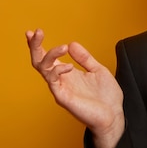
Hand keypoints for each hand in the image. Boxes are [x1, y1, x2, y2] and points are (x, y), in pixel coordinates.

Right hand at [26, 29, 124, 147]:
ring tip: (63, 47)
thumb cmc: (106, 96)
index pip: (48, 57)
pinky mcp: (64, 98)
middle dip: (35, 46)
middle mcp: (61, 80)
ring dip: (50, 55)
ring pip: (44, 69)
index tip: (33, 32)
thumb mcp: (97, 70)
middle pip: (39, 62)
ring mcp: (61, 89)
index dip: (39, 45)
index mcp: (67, 73)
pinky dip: (58, 71)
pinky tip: (69, 66)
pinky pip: (54, 83)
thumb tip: (72, 43)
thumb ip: (84, 58)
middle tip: (35, 32)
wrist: (114, 115)